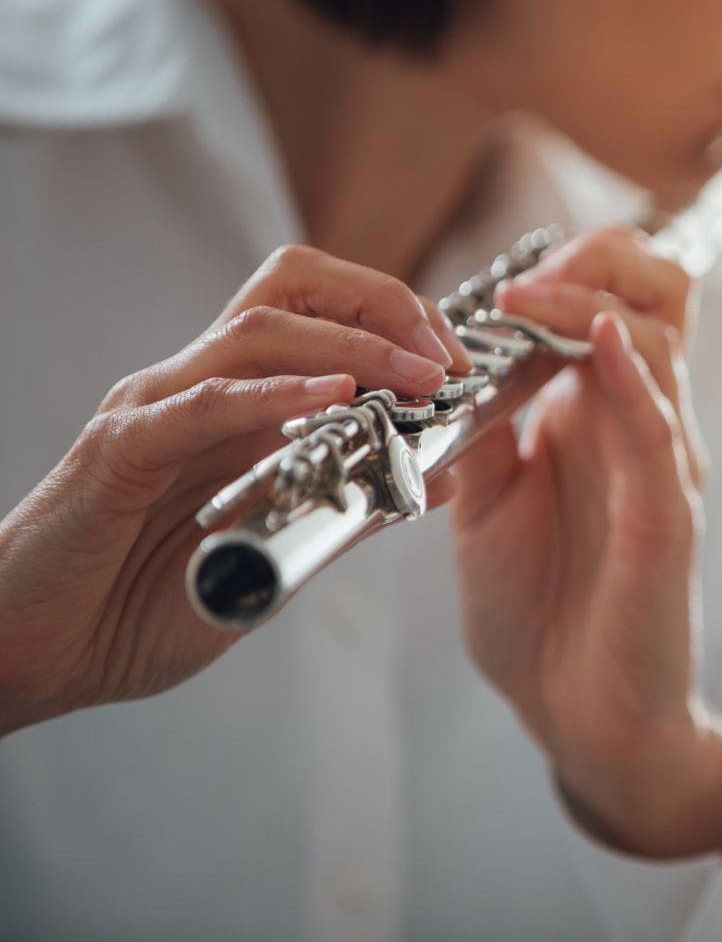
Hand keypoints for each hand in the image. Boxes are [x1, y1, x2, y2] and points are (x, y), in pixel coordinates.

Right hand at [0, 245, 469, 736]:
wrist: (37, 653)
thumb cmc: (142, 603)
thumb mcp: (276, 552)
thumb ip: (351, 509)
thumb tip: (439, 476)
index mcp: (239, 403)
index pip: (323, 313)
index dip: (399, 322)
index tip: (459, 368)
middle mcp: (200, 387)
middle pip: (293, 288)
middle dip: (384, 305)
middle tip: (444, 359)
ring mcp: (157, 409)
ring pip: (257, 330)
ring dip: (352, 347)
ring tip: (416, 376)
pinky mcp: (121, 451)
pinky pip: (201, 403)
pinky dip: (273, 394)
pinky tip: (334, 399)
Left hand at [453, 228, 721, 858]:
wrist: (576, 713)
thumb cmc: (539, 610)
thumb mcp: (487, 504)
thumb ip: (483, 432)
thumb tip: (452, 365)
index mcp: (602, 421)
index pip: (619, 306)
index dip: (573, 271)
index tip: (505, 281)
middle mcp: (644, 432)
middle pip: (661, 302)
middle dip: (599, 263)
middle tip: (527, 279)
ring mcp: (663, 471)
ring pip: (659, 350)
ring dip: (590, 307)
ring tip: (529, 298)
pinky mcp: (668, 523)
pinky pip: (659, 435)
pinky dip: (632, 381)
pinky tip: (598, 344)